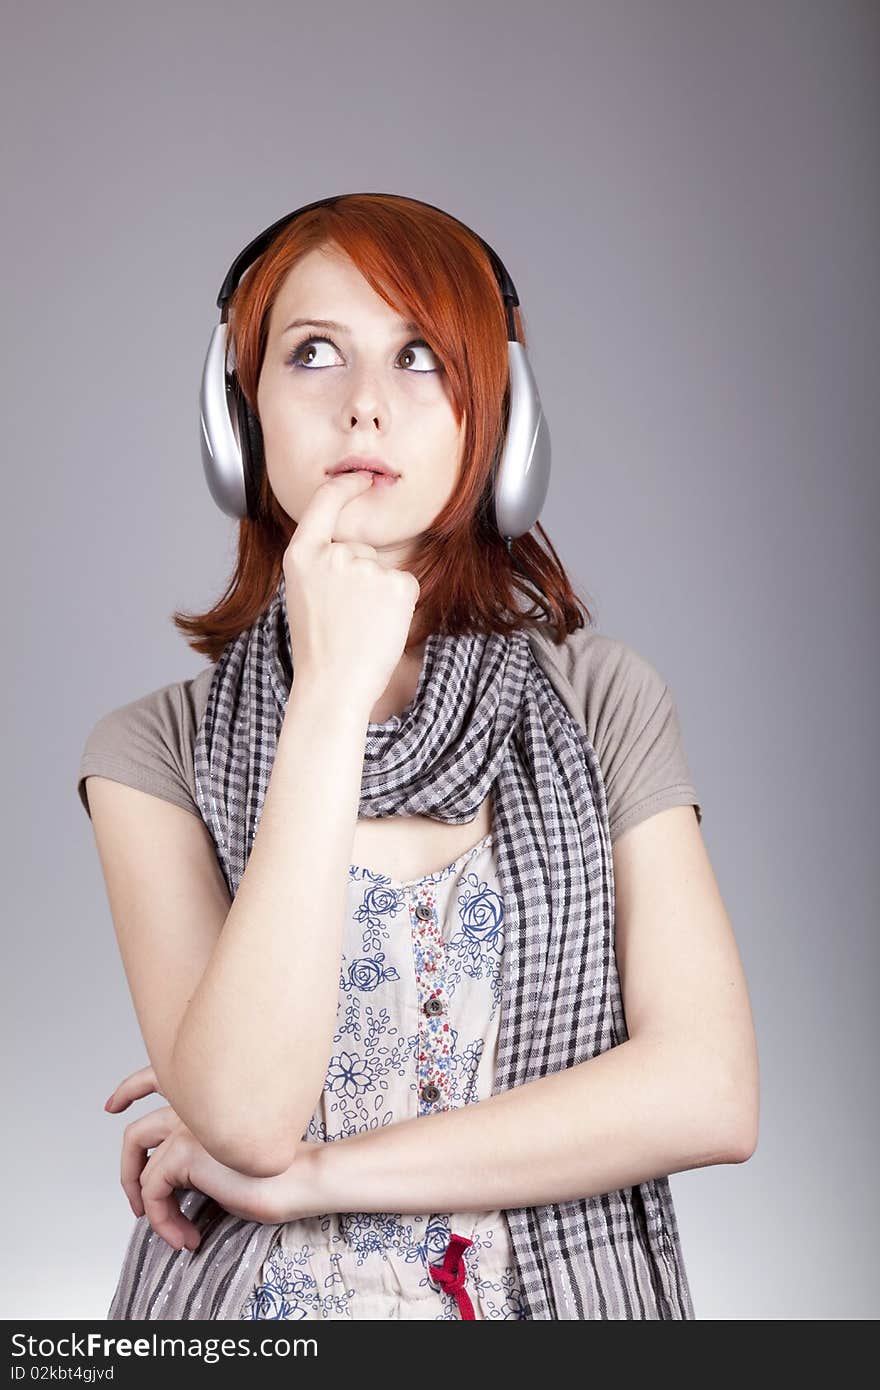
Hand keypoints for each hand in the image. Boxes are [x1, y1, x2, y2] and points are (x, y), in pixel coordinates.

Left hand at [104, 1064, 323, 1248]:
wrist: (301, 1177)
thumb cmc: (276, 1175)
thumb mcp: (227, 1163)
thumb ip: (196, 1160)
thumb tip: (166, 1190)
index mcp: (208, 1103)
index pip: (158, 1080)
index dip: (129, 1090)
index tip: (113, 1105)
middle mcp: (193, 1108)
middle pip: (136, 1135)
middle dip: (127, 1175)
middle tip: (138, 1208)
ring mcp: (188, 1125)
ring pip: (143, 1174)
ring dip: (157, 1215)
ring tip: (180, 1235)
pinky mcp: (184, 1149)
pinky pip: (152, 1192)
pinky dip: (162, 1221)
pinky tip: (186, 1235)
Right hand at [283, 469, 420, 711]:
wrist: (334, 686)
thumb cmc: (319, 647)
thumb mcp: (304, 593)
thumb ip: (322, 562)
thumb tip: (352, 543)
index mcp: (302, 555)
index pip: (325, 502)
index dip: (347, 486)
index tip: (363, 477)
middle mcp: (334, 554)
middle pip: (360, 548)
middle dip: (360, 576)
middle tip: (346, 617)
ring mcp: (367, 568)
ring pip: (383, 569)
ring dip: (379, 594)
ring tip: (360, 625)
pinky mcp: (397, 584)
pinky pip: (405, 584)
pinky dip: (400, 605)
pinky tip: (381, 626)